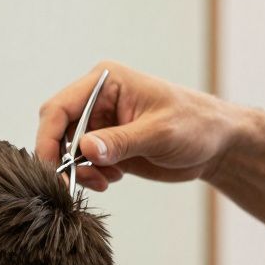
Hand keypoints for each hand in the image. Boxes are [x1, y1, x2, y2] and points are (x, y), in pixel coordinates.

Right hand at [36, 61, 250, 191]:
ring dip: (79, 171)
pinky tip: (113, 179)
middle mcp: (96, 99)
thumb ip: (121, 141)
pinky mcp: (106, 145)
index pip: (59, 108)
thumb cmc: (196, 126)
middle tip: (79, 182)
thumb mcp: (160, 133)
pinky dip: (90, 176)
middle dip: (62, 159)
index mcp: (105, 82)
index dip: (47, 138)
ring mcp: (99, 123)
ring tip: (105, 182)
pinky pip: (82, 163)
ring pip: (66, 151)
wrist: (217, 145)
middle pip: (56, 130)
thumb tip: (85, 149)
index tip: (52, 168)